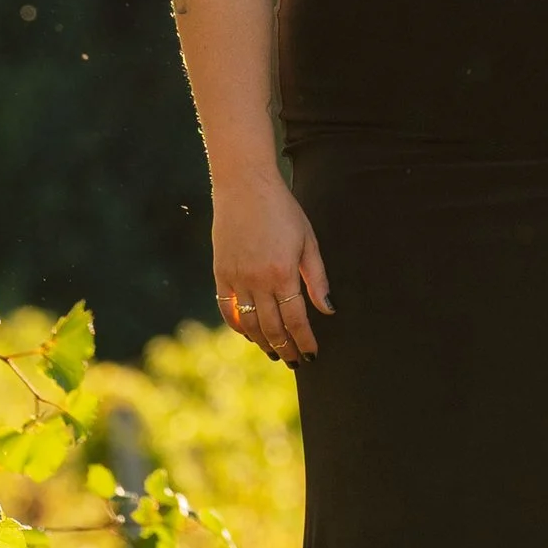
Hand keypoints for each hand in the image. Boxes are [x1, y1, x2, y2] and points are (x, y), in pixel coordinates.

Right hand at [213, 171, 333, 361]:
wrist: (245, 186)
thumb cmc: (283, 210)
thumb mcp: (308, 240)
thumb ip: (317, 278)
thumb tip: (327, 310)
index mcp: (283, 274)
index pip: (296, 320)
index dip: (305, 341)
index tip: (312, 354)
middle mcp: (258, 281)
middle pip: (272, 328)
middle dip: (285, 349)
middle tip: (295, 362)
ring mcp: (236, 279)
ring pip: (249, 324)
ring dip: (262, 343)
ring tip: (274, 353)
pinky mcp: (220, 273)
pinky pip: (227, 309)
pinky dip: (238, 326)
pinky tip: (248, 334)